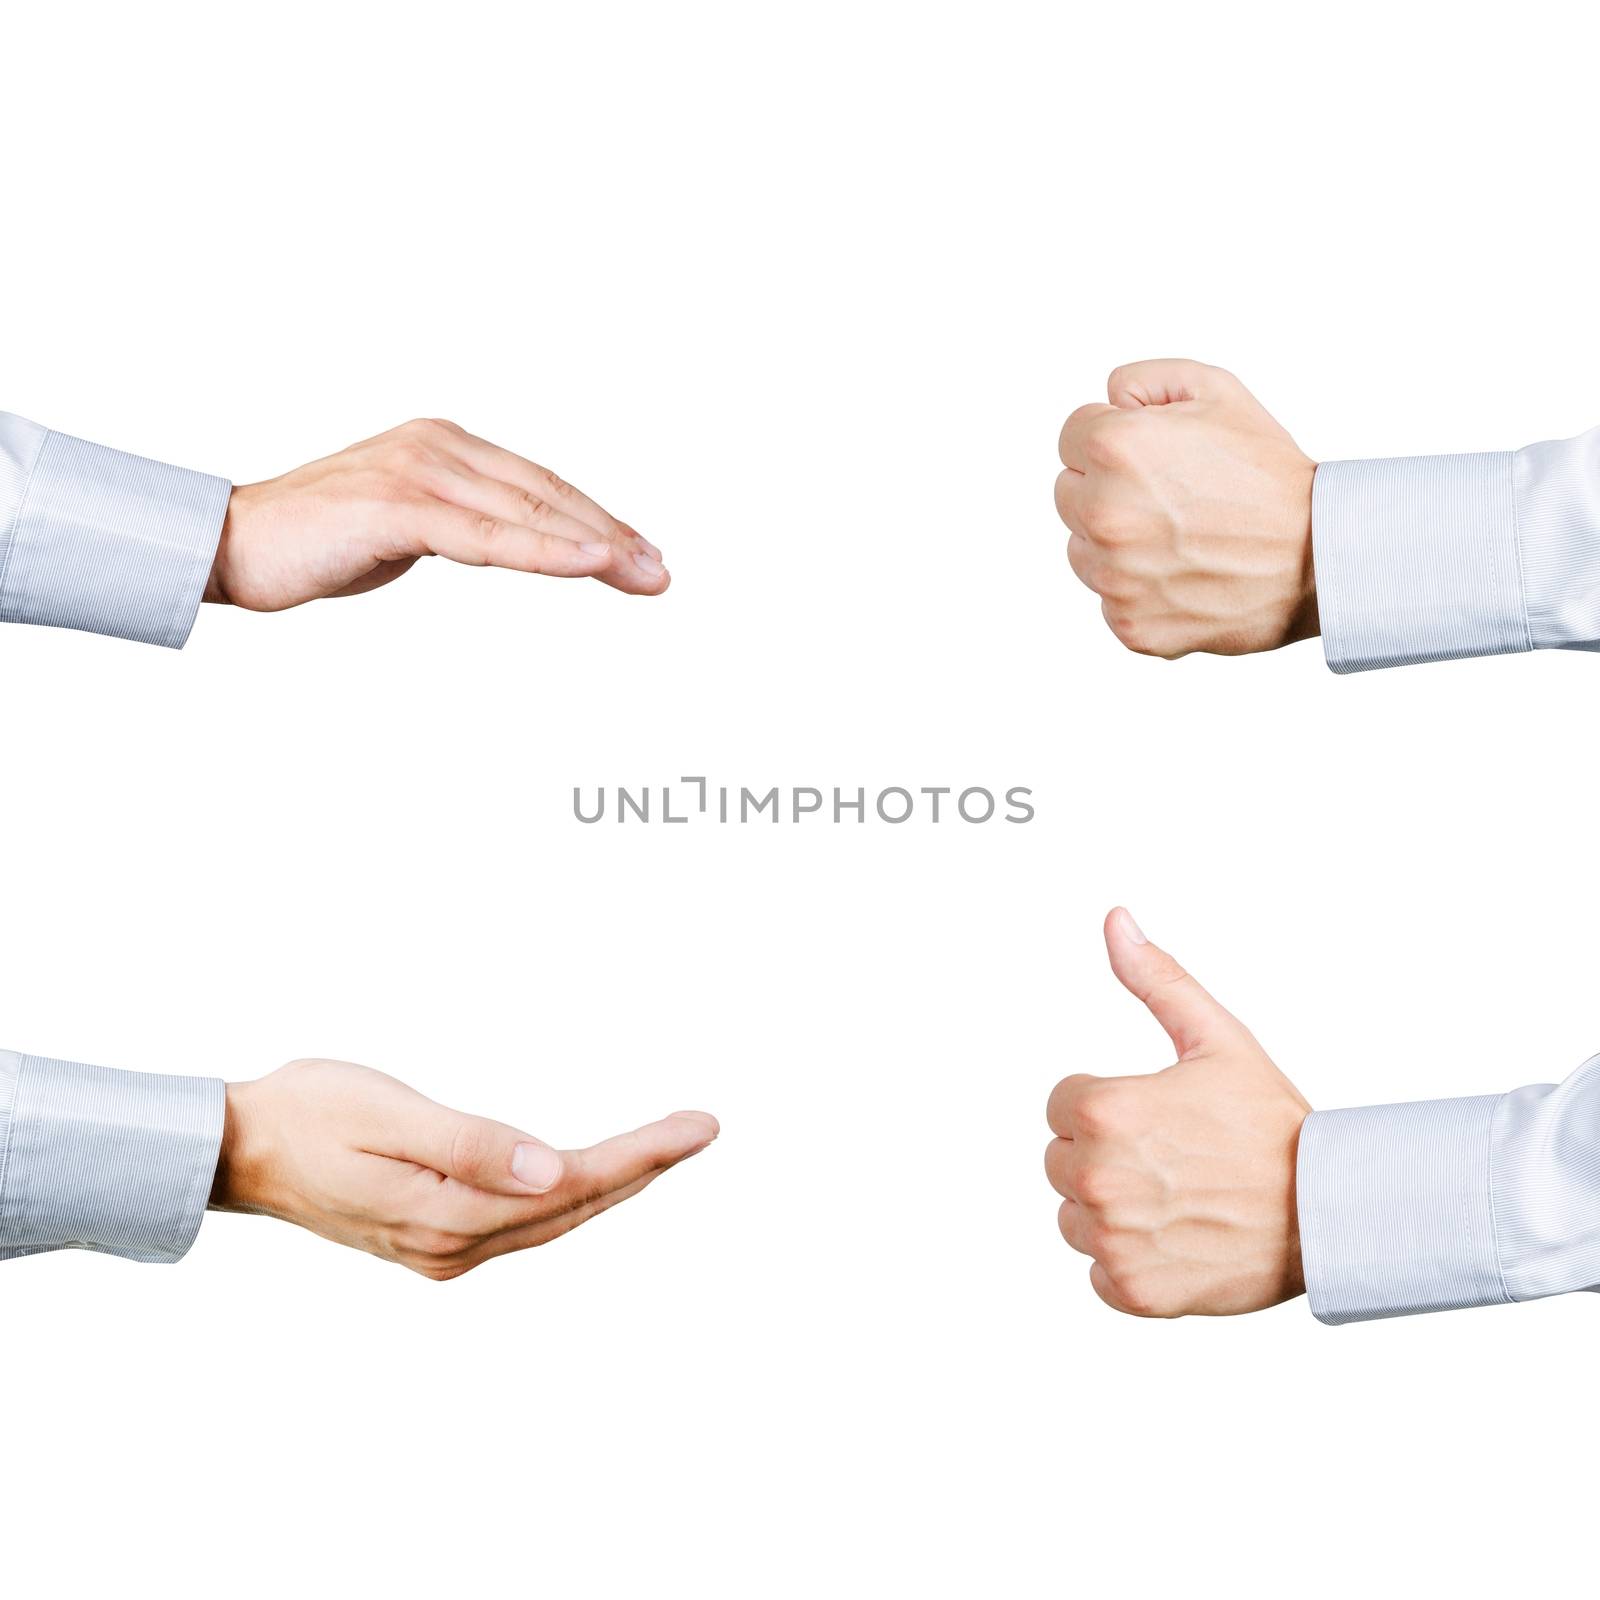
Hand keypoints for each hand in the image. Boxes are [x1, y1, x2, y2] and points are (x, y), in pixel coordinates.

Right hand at [205, 418, 668, 610]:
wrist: (233, 546)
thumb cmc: (320, 542)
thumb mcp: (411, 527)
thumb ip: (464, 525)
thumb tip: (515, 542)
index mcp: (445, 444)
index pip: (541, 485)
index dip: (599, 521)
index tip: (643, 555)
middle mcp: (438, 444)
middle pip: (548, 494)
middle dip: (613, 535)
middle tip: (661, 573)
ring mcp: (418, 470)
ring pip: (528, 512)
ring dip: (596, 547)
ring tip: (644, 574)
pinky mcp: (398, 507)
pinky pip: (488, 535)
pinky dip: (546, 550)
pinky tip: (592, 563)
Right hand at [209, 1058, 717, 1278]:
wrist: (241, 1150)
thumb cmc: (310, 1113)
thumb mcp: (388, 1116)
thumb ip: (472, 1145)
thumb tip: (555, 1171)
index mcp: (450, 1214)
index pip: (575, 1184)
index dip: (644, 1155)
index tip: (700, 1127)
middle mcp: (455, 1245)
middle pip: (576, 1207)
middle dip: (646, 1168)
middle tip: (703, 1129)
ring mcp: (444, 1250)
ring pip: (555, 1219)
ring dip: (615, 1183)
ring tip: (667, 1148)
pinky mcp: (433, 1240)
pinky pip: (526, 1223)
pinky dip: (572, 1197)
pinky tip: (591, 1179)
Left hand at [1044, 909, 1309, 1316]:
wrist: (1332, 1212)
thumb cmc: (1273, 1122)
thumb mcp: (1216, 1038)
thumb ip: (1156, 978)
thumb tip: (1115, 919)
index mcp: (1104, 1110)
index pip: (1060, 1106)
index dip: (1108, 1107)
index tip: (1160, 1118)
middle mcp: (1097, 1178)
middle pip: (1061, 1162)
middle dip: (1107, 1158)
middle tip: (1176, 1161)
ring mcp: (1112, 1240)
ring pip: (1075, 1219)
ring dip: (1115, 1214)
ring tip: (1181, 1202)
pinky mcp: (1132, 1290)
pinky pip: (1098, 1273)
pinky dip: (1132, 1265)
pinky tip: (1181, 1243)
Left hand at [1054, 360, 1316, 657]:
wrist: (1319, 554)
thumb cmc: (1269, 474)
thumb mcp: (1216, 390)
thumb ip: (1142, 382)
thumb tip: (1105, 401)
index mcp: (1114, 448)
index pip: (1071, 437)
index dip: (1114, 439)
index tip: (1154, 456)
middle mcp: (1103, 513)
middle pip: (1068, 494)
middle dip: (1107, 490)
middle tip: (1170, 497)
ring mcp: (1113, 576)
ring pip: (1082, 550)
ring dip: (1115, 543)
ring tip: (1179, 538)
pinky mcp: (1129, 625)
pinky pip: (1111, 601)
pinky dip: (1140, 592)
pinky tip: (1185, 576)